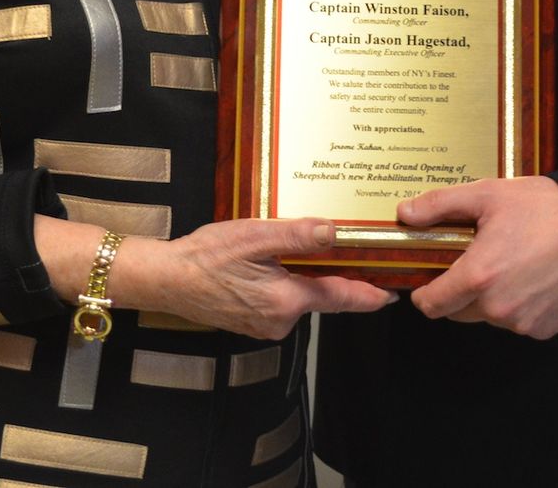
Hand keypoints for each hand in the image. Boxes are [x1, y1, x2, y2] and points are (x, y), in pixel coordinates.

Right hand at [119, 218, 395, 339]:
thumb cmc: (204, 257)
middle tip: (337, 249)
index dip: (368, 294)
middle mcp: (281, 320)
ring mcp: (265, 326)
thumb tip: (335, 231)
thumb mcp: (253, 236)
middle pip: (321, 295)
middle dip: (331, 275)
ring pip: (299, 298)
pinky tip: (264, 266)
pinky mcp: (252, 324)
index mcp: (286, 300)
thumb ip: (296, 235)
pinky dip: (281, 285)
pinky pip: (279, 303)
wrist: (166, 279)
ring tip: (286, 250)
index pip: (340, 296)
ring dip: (301, 277)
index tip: (391, 294)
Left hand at [401, 177, 557, 339]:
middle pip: (457, 312)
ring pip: (488, 317)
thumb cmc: (550, 209)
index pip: (431, 305)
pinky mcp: (545, 329)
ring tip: (508, 263)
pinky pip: (517, 322)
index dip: (425, 292)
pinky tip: (530, 277)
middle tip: (476, 259)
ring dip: (489, 298)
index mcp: (479, 276)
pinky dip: (517, 305)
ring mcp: (523, 322)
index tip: (430, 278)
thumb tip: (406, 213)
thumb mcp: (488, 194)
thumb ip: (441, 205)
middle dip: (458, 291)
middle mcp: (498, 307)